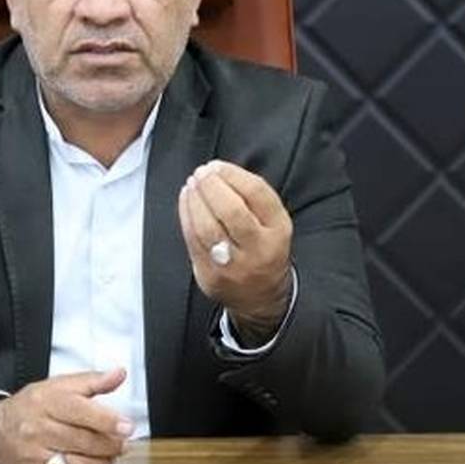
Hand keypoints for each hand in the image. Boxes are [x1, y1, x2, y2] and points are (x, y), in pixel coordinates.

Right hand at [0, 368, 133, 463]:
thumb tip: (118, 374)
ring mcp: (34, 457)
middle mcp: (38, 429)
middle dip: (110, 445)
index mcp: (46, 402)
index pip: (81, 411)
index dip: (108, 421)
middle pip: (83, 441)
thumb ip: (92, 381)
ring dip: (103, 463)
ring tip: (110, 456)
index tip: (127, 426)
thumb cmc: (30, 407)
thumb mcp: (58, 386)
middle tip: (122, 443)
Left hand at [178, 160, 293, 343]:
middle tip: (201, 173)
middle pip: (232, 211)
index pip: (257, 194)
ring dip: (195, 200)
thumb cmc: (263, 249)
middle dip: (212, 186)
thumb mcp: (273, 224)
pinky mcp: (210, 275)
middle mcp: (259, 250)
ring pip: (208, 228)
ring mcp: (233, 266)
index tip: (217, 165)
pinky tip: (186, 201)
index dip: (233, 174)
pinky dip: (186, 216)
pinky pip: (193, 241)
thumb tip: (218, 171)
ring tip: (192, 184)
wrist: (260, 298)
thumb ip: (252, 198)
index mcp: (278, 231)